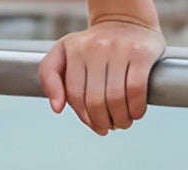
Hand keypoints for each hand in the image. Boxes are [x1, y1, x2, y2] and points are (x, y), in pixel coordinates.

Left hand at [38, 19, 164, 133]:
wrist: (125, 20)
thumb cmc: (89, 46)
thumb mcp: (62, 55)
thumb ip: (49, 79)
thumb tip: (57, 109)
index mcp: (74, 50)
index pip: (75, 96)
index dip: (84, 117)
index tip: (93, 125)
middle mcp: (96, 47)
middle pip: (95, 100)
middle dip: (102, 121)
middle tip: (109, 128)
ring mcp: (120, 48)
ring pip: (115, 98)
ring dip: (119, 119)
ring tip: (122, 123)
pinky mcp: (142, 52)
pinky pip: (136, 88)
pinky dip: (136, 107)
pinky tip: (136, 113)